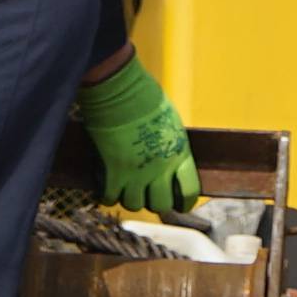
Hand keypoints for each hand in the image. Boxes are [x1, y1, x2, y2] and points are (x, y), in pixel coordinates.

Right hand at [84, 56, 198, 216]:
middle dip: (154, 203)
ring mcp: (138, 171)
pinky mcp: (115, 170)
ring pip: (135, 205)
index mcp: (179, 154)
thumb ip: (171, 144)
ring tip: (124, 190)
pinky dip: (107, 196)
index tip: (179, 204)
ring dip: (129, 199)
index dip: (184, 202)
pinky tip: (106, 189)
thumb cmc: (145, 98)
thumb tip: (168, 156)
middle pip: (161, 205)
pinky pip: (110, 197)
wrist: (120, 91)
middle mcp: (161, 167)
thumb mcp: (170, 122)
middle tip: (146, 195)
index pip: (190, 191)